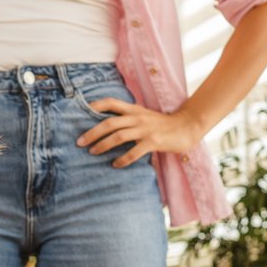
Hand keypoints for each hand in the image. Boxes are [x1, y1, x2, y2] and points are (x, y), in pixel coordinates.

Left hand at [76, 99, 202, 167]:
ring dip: (103, 145)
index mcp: (134, 109)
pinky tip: (115, 164)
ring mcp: (146, 129)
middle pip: (110, 122)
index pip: (111, 102)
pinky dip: (123, 159)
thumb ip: (127, 118)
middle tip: (79, 142)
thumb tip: (105, 125)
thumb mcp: (143, 115)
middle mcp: (137, 117)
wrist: (186, 127)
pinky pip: (134, 151)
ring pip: (119, 136)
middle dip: (92, 132)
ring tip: (92, 152)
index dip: (95, 105)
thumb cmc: (161, 124)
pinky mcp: (154, 142)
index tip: (82, 111)